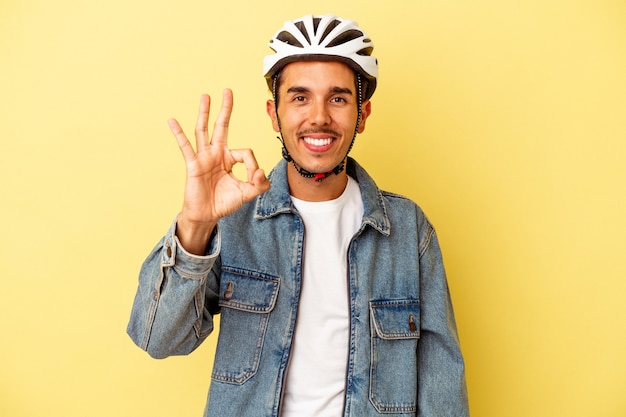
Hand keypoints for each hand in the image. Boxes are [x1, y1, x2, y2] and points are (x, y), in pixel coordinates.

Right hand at [169, 89, 269, 253]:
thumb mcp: (247, 193)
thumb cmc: (224, 202)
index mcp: (229, 158)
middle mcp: (216, 154)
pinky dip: (178, 134)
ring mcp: (203, 157)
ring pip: (203, 131)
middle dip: (225, 109)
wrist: (207, 215)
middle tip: (227, 90)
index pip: (245, 152)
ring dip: (204, 113)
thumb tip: (260, 172)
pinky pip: (185, 147)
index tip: (254, 178)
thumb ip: (259, 184)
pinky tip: (172, 121)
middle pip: (221, 126)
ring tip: (205, 96)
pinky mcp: (192, 165)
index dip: (253, 165)